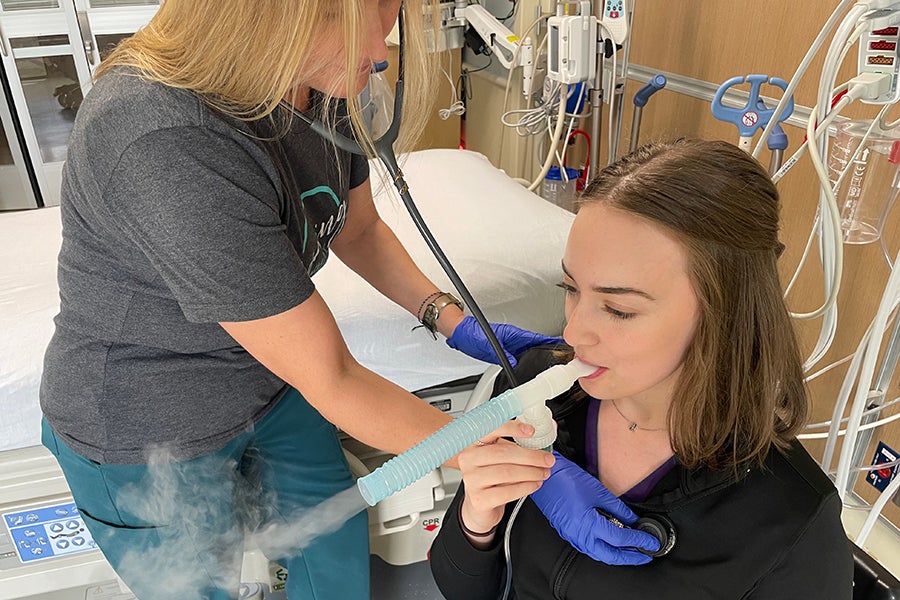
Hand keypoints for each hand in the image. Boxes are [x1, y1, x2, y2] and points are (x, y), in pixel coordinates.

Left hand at [446, 315, 563, 366]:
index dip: (549, 341)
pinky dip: (529, 360)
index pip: (535, 337)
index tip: (561, 344)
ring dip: (540, 356)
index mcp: (512, 334)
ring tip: (551, 364)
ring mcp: (510, 345)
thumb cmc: (471, 334)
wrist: (461, 334)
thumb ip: (502, 355)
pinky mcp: (505, 351)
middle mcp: (513, 338)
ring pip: (530, 351)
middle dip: (548, 350)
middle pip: (536, 345)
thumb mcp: (487, 346)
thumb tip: (515, 363)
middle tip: (562, 358)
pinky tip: (533, 367)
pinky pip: (521, 356)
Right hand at [457, 421, 553, 538]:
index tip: (531, 431)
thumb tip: (545, 432)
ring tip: (543, 472)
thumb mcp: (500, 456)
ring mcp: (471, 480)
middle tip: (547, 459)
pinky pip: (507, 492)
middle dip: (530, 456)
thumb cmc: (491, 477)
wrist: (480, 504)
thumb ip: (518, 443)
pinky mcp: (479, 499)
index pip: (490, 430)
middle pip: (502, 453)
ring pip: (506, 472)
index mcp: (474, 443)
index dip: (511, 428)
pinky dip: (525, 487)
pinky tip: (535, 484)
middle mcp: (468, 459)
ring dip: (531, 472)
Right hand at [530, 451, 659, 564]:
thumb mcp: (598, 491)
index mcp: (588, 524)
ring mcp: (572, 536)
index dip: (639, 542)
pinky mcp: (568, 532)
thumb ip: (618, 508)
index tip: (651, 543)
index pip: (621, 539)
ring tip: (631, 549)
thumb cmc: (565, 479)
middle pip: (610, 555)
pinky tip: (610, 541)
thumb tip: (632, 519)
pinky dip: (603, 548)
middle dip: (630, 558)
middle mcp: (579, 535)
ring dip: (617, 554)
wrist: (543, 476)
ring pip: (599, 554)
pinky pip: (589, 547)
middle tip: (645, 554)